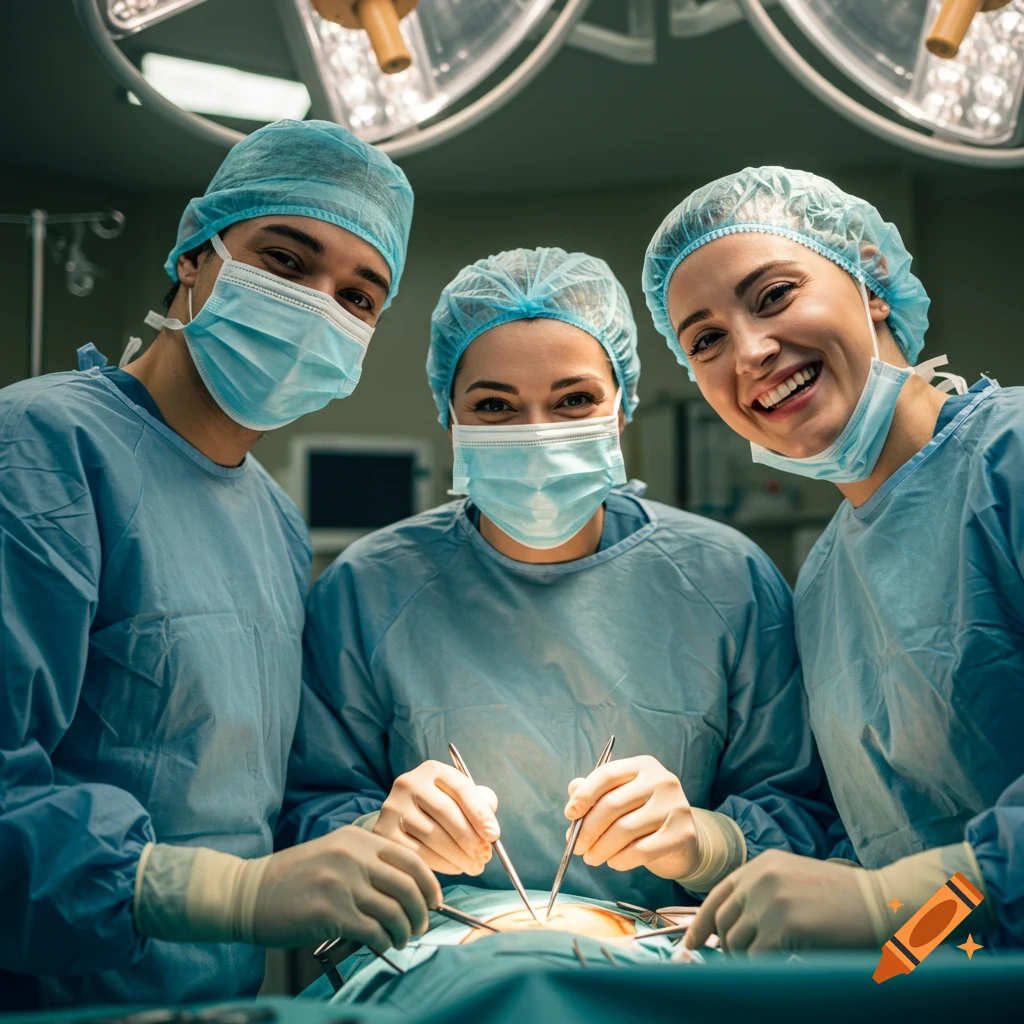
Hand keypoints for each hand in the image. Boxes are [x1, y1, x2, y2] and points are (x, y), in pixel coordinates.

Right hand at [252, 825, 440, 951]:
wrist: (247, 892)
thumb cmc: (292, 877)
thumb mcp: (333, 852)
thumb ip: (367, 861)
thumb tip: (408, 887)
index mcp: (356, 838)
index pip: (410, 858)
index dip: (429, 883)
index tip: (434, 901)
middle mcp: (352, 856)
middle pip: (408, 885)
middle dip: (421, 911)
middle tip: (420, 925)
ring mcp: (341, 884)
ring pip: (394, 911)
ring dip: (404, 931)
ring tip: (401, 939)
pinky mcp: (330, 913)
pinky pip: (373, 931)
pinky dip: (385, 941)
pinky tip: (382, 944)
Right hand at [374, 759, 499, 875]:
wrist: (401, 819)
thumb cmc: (440, 809)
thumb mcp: (458, 799)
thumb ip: (479, 805)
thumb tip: (490, 830)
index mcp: (432, 769)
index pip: (461, 787)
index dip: (480, 813)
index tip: (494, 836)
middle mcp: (408, 783)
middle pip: (446, 811)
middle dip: (470, 838)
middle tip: (485, 857)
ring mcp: (393, 807)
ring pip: (432, 835)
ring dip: (459, 856)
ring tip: (474, 866)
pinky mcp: (383, 832)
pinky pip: (417, 853)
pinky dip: (441, 865)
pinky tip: (455, 868)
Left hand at [565, 755, 696, 878]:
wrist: (682, 840)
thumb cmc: (643, 814)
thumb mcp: (621, 796)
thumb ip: (596, 790)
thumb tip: (573, 790)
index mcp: (643, 765)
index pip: (607, 774)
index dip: (584, 795)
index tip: (569, 814)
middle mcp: (662, 781)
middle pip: (612, 804)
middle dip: (588, 829)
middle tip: (576, 847)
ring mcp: (675, 806)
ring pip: (624, 830)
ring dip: (601, 848)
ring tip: (591, 858)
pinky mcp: (682, 834)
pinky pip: (641, 850)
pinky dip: (620, 860)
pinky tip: (613, 862)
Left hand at [684, 850, 875, 952]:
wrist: (879, 903)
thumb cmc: (840, 899)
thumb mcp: (793, 880)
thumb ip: (761, 893)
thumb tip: (731, 927)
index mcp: (761, 864)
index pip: (717, 895)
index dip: (701, 923)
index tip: (692, 944)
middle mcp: (760, 877)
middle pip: (723, 921)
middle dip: (725, 947)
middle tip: (735, 963)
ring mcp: (770, 899)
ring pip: (737, 941)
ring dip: (745, 959)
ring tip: (765, 963)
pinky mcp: (784, 924)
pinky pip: (757, 957)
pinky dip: (761, 968)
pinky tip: (777, 967)